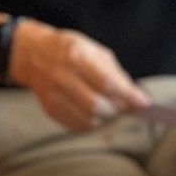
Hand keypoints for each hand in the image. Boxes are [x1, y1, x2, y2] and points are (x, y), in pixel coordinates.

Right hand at [9, 20, 149, 131]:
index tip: (144, 103)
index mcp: (75, 57)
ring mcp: (54, 96)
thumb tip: (134, 94)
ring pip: (89, 119)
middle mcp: (63, 77)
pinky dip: (94, 123)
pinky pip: (79, 125)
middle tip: (126, 107)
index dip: (128, 96)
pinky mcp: (51, 110)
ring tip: (111, 108)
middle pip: (97, 105)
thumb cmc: (68, 50)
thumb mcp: (93, 49)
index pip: (107, 82)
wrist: (32, 55)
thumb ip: (114, 72)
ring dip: (107, 118)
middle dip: (118, 110)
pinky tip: (97, 113)